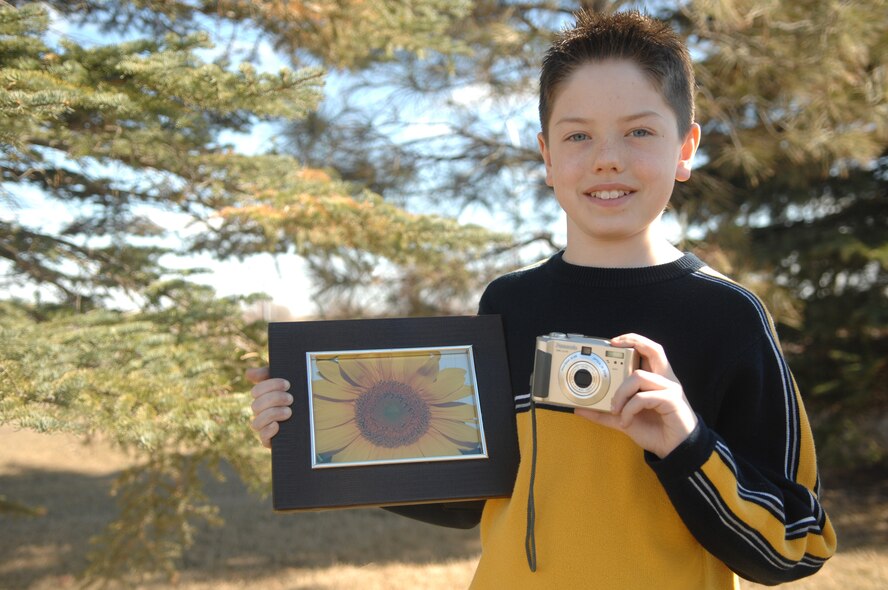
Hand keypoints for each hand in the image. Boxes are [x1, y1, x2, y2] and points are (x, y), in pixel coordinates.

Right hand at [247, 367, 292, 448]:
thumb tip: (248, 373)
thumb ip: (268, 374)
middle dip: (274, 399)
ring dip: (272, 414)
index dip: (270, 386)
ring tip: (289, 412)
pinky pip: (262, 437)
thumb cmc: (297, 395)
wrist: (315, 419)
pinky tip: (277, 426)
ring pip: (256, 422)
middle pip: (256, 405)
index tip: (287, 384)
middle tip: (291, 398)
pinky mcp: (271, 440)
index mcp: (263, 398)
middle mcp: (261, 413)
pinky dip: (268, 431)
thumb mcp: (287, 381)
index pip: (257, 391)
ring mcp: (264, 427)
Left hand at [575, 333, 697, 458]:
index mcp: (656, 380)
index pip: (649, 351)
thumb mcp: (624, 420)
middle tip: (610, 346)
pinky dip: (629, 409)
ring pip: (638, 376)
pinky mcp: (671, 400)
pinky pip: (643, 398)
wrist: (675, 451)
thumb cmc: (655, 431)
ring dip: (620, 392)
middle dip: (633, 342)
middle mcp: (665, 380)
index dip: (634, 340)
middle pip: (653, 350)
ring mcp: (670, 388)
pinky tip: (625, 421)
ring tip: (614, 409)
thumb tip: (580, 409)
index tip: (612, 341)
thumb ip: (604, 414)